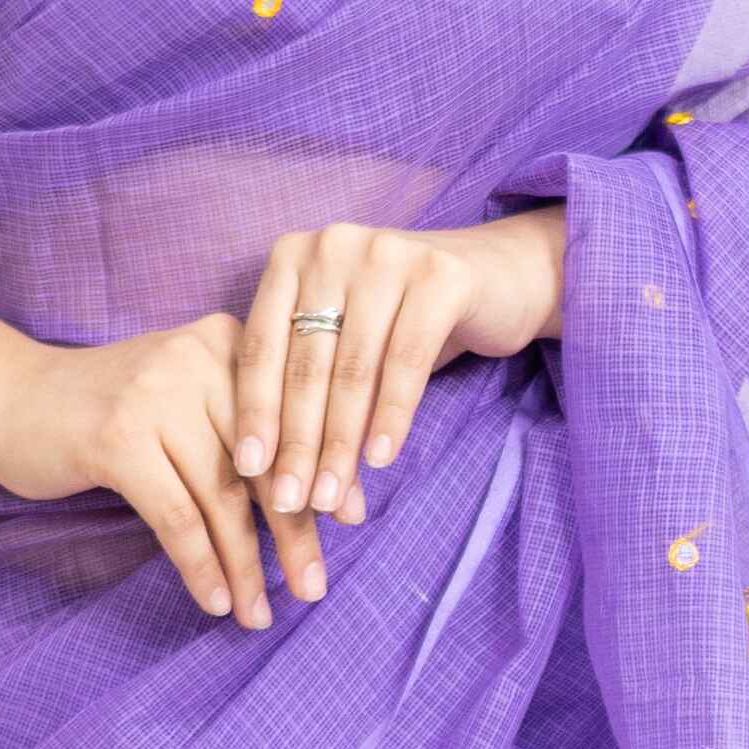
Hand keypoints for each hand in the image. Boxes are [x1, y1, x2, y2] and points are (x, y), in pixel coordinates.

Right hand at [0, 298, 327, 628]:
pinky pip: (177, 518)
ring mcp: (156, 397)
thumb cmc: (105, 408)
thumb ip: (242, 430)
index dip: (324, 472)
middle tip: (316, 586)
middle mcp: (199, 359)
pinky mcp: (118, 439)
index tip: (353, 522)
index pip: (291, 415)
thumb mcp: (182, 398)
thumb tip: (321, 499)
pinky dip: (201, 567)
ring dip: (248, 565)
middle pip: (266, 459)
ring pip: (224, 497)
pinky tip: (218, 601)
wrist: (5, 394)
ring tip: (265, 613)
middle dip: (296, 530)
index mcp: (228, 342)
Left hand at [229, 206, 565, 525]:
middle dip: (298, 442)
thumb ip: (317, 399)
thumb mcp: (351, 349)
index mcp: (292, 256)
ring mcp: (386, 253)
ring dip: (340, 442)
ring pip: (353, 368)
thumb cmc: (407, 322)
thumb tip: (291, 488)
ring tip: (333, 497)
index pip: (262, 345)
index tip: (250, 471)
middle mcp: (332, 245)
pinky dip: (392, 415)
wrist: (499, 278)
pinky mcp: (439, 275)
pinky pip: (406, 360)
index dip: (255, 412)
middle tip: (293, 502)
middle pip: (306, 362)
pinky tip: (382, 458)